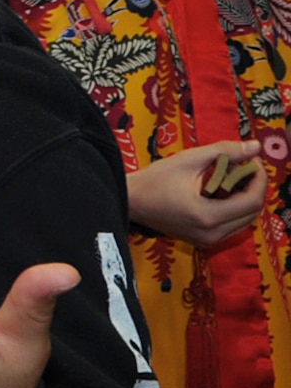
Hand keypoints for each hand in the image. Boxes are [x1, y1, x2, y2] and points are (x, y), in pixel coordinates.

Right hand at [128, 140, 265, 247]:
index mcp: (208, 216)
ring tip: (235, 178)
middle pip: (252, 213)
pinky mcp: (203, 240)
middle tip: (245, 166)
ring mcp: (207, 240)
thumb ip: (224, 152)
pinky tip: (224, 192)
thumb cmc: (154, 180)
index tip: (252, 160)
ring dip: (245, 199)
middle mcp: (211, 234)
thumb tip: (254, 146)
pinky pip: (231, 226)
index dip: (258, 179)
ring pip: (244, 221)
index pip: (251, 201)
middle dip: (254, 188)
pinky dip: (234, 208)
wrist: (128, 201)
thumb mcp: (188, 160)